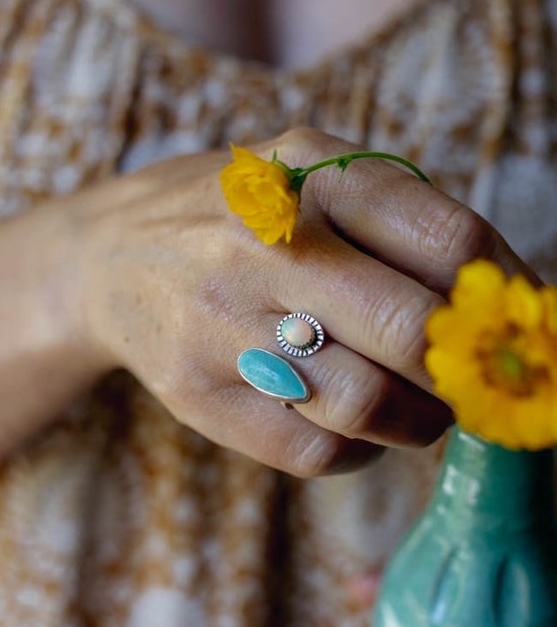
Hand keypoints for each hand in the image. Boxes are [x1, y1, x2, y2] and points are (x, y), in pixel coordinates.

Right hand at [74, 127, 533, 476]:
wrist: (110, 257)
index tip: (521, 325)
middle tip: (473, 382)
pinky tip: (352, 426)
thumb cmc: (238, 216)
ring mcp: (222, 322)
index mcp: (310, 174)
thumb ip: (403, 221)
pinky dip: (358, 452)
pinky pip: (315, 451)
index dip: (504, 294)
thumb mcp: (309, 177)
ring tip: (421, 412)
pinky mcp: (198, 395)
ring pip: (367, 404)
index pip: (448, 239)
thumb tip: (510, 300)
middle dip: (464, 372)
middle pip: (414, 332)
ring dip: (420, 423)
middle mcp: (263, 243)